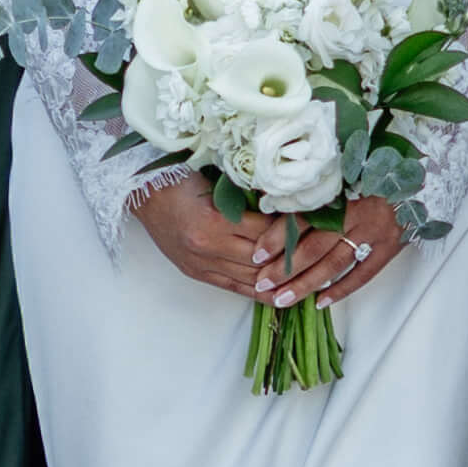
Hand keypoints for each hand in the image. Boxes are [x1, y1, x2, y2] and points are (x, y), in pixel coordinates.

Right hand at [130, 176, 407, 313]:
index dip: (296, 232)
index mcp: (212, 222)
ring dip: (282, 282)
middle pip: (264, 263)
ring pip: (252, 280)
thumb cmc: (178, 172)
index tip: (323, 227)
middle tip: (329, 260)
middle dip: (296, 262)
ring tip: (313, 282)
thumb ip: (250, 188)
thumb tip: (291, 194)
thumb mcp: (216, 174)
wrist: (138, 189)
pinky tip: (282, 294)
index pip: (267, 233)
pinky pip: (235, 289)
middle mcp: (207, 248)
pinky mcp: (196, 273)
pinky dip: (261, 292)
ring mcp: (200, 264)